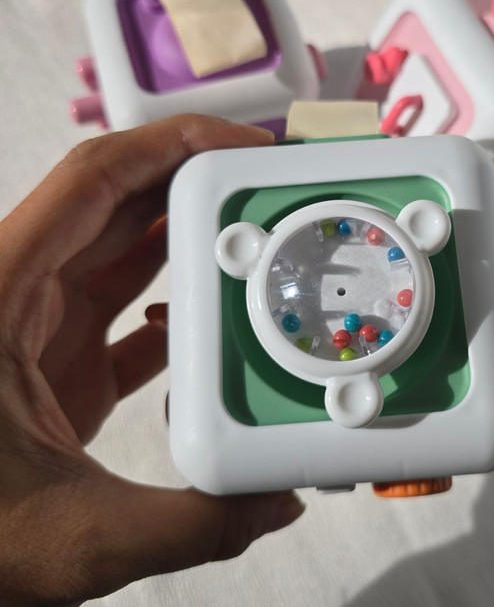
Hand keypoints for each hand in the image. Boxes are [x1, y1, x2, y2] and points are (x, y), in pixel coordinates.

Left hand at [0, 115, 304, 606]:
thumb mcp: (73, 538)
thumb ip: (190, 525)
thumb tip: (277, 503)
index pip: (93, 181)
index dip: (170, 144)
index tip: (240, 144)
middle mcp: (19, 298)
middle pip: (117, 204)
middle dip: (194, 181)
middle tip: (265, 183)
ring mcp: (40, 331)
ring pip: (123, 253)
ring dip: (187, 239)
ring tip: (254, 236)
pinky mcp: (60, 367)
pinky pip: (126, 310)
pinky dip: (175, 304)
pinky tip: (218, 321)